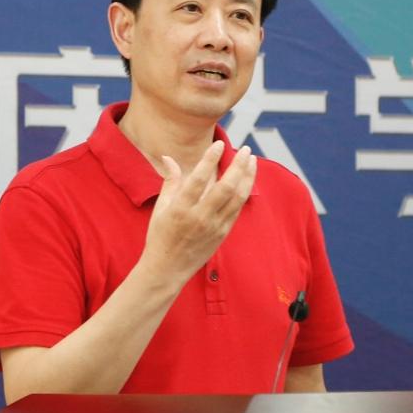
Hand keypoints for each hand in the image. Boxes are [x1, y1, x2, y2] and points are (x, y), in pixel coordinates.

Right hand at [140, 141, 256, 281]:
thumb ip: (170, 181)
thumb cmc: (160, 236)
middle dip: (238, 166)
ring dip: (247, 177)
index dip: (210, 159)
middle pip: (225, 187)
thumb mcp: (160, 208)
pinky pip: (237, 209)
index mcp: (180, 209)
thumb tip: (168, 157)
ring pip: (237, 198)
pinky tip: (247, 180)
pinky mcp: (223, 233)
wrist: (168, 269)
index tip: (219, 144)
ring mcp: (214, 227)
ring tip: (252, 161)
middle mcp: (199, 217)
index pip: (199, 178)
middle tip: (245, 149)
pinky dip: (244, 192)